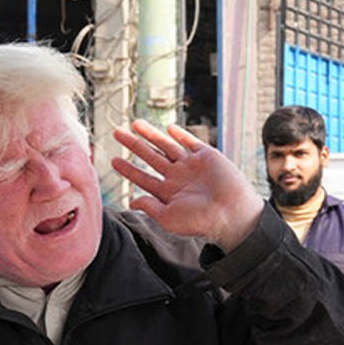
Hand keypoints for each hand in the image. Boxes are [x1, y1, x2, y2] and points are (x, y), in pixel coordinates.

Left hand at [112, 120, 263, 250]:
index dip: (128, 169)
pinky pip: (191, 142)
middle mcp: (178, 178)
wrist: (230, 213)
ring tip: (134, 124)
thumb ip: (149, 207)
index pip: (143, 178)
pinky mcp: (207, 156)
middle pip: (150, 157)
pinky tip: (167, 128)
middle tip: (116, 133)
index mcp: (168, 193)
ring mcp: (192, 166)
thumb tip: (131, 201)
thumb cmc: (199, 221)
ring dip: (150, 134)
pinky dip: (180, 135)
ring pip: (166, 146)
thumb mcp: (168, 218)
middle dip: (133, 145)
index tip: (113, 160)